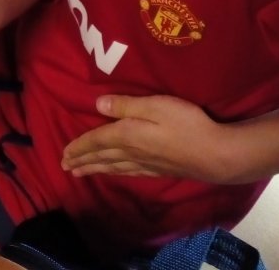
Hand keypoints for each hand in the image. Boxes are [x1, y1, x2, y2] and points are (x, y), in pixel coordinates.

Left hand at [62, 94, 228, 181]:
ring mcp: (145, 164)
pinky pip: (127, 172)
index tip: (64, 152)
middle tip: (65, 166)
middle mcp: (132, 152)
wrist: (214, 154)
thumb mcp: (155, 105)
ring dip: (94, 168)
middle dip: (82, 160)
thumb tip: (97, 104)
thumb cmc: (186, 123)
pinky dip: (114, 172)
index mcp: (127, 134)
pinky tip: (115, 173)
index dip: (80, 146)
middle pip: (101, 156)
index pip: (97, 140)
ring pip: (112, 166)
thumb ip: (126, 104)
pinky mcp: (157, 170)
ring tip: (80, 172)